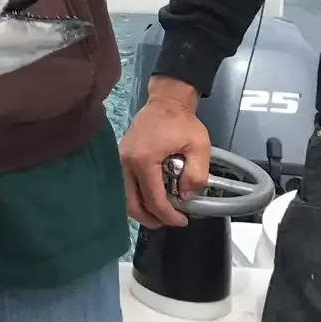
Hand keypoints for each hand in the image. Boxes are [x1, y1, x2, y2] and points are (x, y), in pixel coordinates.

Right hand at [119, 78, 212, 226]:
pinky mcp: (122, 157)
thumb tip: (186, 196)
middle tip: (170, 221)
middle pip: (132, 204)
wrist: (166, 100)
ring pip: (126, 196)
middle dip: (151, 219)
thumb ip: (196, 175)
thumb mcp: (199, 147)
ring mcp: (121, 159)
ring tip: (163, 212)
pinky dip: (138, 197)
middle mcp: (126, 162)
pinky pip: (126, 185)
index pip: (153, 200)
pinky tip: (154, 196)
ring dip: (144, 209)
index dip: (168, 216)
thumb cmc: (182, 122)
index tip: (183, 220)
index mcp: (144, 161)